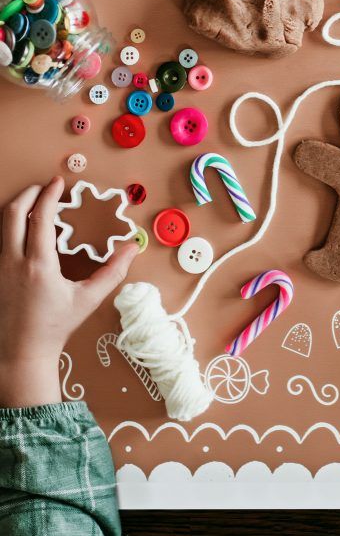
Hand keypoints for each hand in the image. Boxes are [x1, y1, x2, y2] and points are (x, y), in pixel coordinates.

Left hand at [0, 177, 137, 407]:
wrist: (22, 352)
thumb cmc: (54, 327)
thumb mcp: (88, 299)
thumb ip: (113, 272)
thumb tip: (131, 249)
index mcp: (38, 265)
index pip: (41, 217)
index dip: (50, 195)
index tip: (58, 183)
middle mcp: (12, 261)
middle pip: (13, 212)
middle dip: (28, 193)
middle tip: (44, 187)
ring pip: (3, 225)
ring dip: (18, 209)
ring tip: (35, 205)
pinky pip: (0, 241)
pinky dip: (12, 228)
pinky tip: (26, 232)